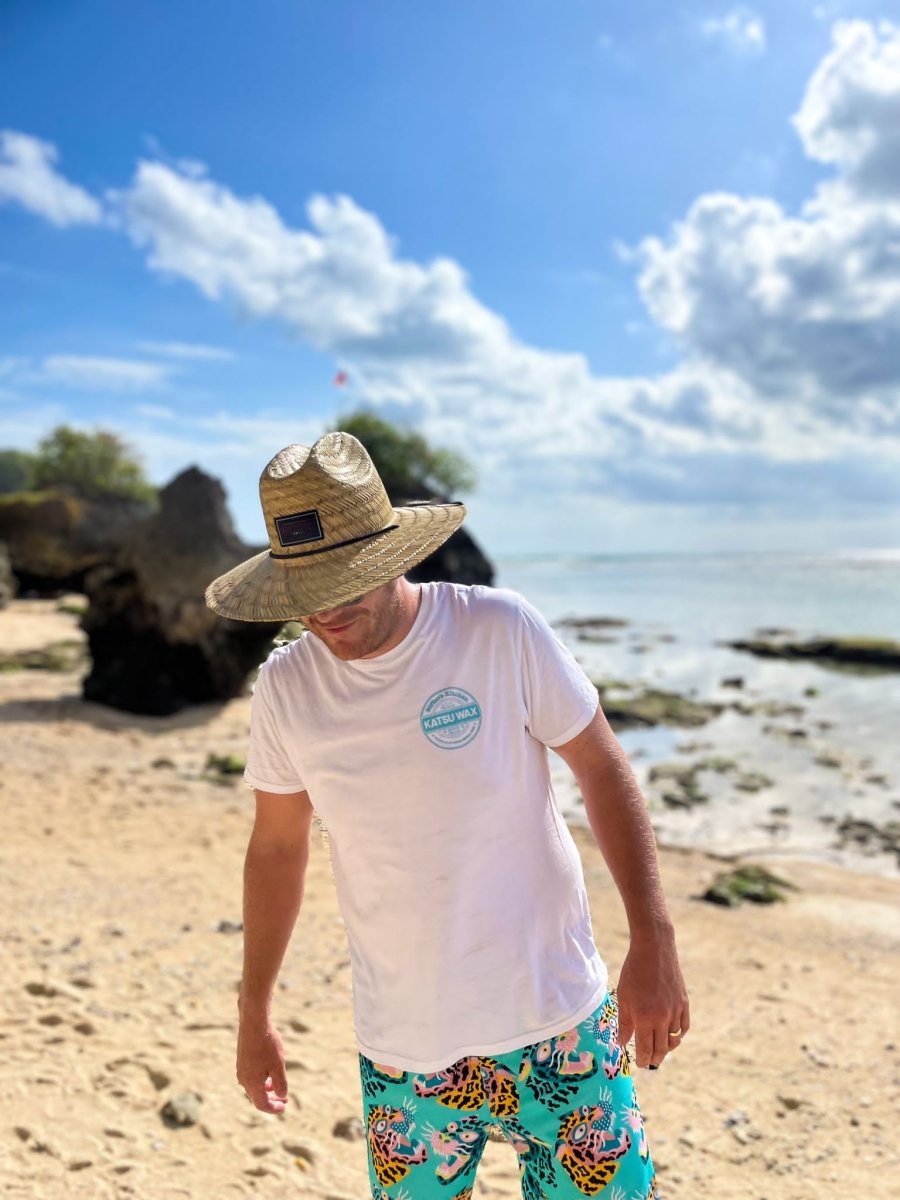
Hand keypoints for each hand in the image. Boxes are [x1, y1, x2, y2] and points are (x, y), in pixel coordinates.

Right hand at [236, 1014, 289, 1112]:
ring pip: (254, 1088)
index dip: (274, 1108)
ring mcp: (241, 1070)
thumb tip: (282, 1095)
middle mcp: (243, 1079)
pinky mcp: (242, 1061)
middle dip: (271, 1100)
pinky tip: (269, 1073)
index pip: (262, 1104)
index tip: (284, 1106)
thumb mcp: (278, 1065)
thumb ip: (280, 1083)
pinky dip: (261, 1081)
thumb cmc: (267, 1044)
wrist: (254, 1023)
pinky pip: (251, 1078)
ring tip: (277, 1086)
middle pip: (257, 1098)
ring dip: (266, 1090)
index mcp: (252, 1083)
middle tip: (284, 1099)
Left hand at [615, 931, 688, 1069]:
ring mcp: (676, 1011)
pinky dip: (678, 1035)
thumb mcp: (623, 997)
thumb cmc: (634, 972)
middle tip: (649, 1061)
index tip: (639, 1063)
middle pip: (661, 1049)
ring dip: (666, 1048)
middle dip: (654, 1058)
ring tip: (659, 1050)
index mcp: (645, 1018)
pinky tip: (671, 1036)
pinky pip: (683, 1027)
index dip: (643, 1060)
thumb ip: (624, 1023)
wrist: (654, 949)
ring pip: (674, 1040)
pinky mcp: (684, 1003)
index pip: (646, 1049)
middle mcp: (663, 1018)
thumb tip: (623, 1042)